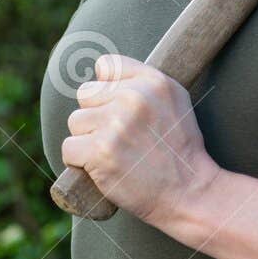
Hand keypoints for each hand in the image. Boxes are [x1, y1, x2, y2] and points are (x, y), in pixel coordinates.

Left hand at [61, 54, 219, 224]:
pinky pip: (69, 147)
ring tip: (114, 153)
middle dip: (96, 115)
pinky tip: (102, 167)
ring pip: (75, 121)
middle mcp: (134, 97)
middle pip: (86, 94)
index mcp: (153, 81)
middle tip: (120, 137)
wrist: (188, 192)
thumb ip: (142, 80)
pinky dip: (79, 162)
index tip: (119, 109)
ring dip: (87, 140)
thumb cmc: (179, 148)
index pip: (106, 66)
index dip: (107, 89)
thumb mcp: (175, 101)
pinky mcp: (100, 151)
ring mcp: (115, 124)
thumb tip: (100, 70)